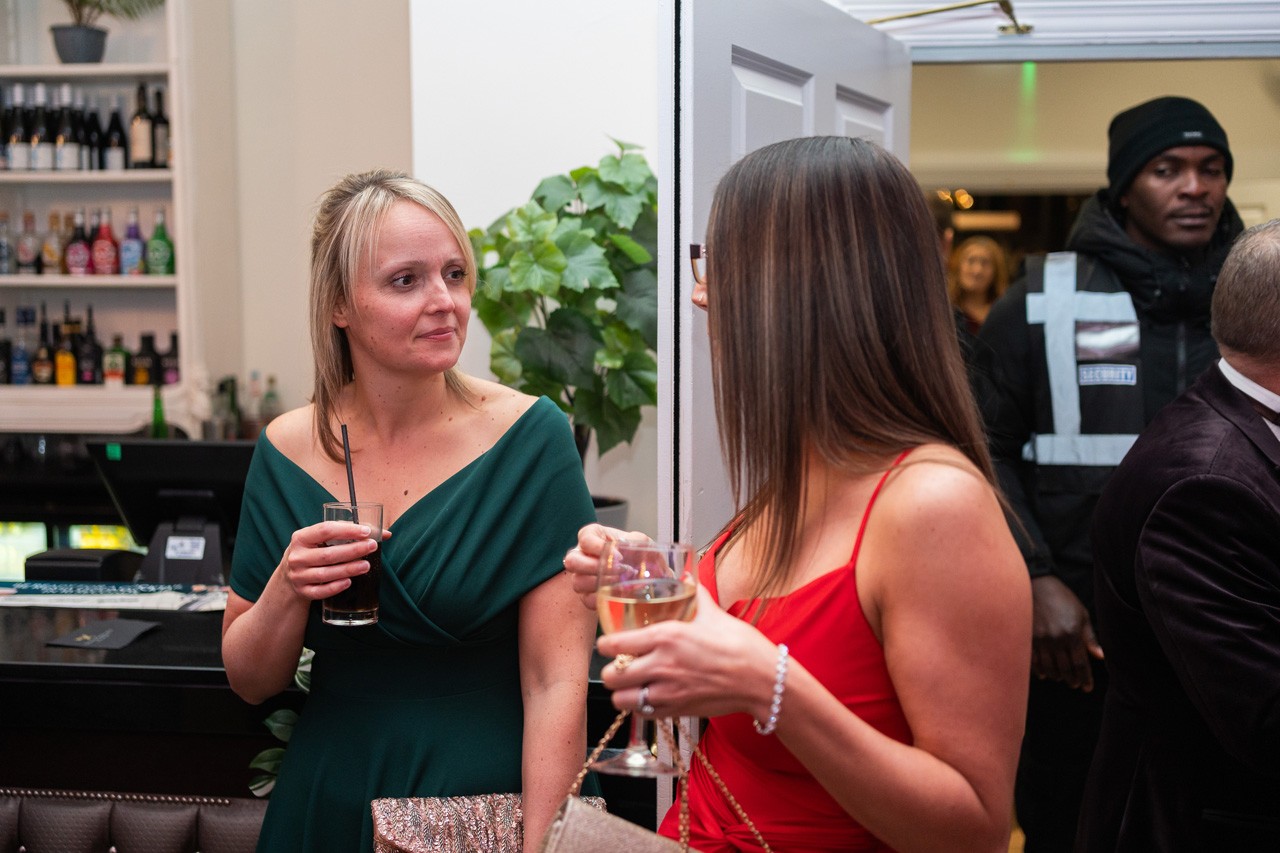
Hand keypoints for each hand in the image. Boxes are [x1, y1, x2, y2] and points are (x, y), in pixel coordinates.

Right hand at [280, 520, 387, 602]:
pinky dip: (334, 587)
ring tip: (366, 565)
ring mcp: (298, 576)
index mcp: (301, 537)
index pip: (325, 530)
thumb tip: (386, 534)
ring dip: (347, 569)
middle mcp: (297, 556)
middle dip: (352, 550)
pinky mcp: (302, 591)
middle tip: (372, 547)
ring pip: (325, 574)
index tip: (367, 531)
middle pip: (327, 554)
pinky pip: (319, 592)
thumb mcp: (322, 539)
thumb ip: (349, 533)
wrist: (290, 574)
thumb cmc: (314, 551)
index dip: (347, 530)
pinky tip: (349, 582)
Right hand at [562, 523, 645, 609]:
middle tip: (618, 570)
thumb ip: (637, 541)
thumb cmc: (633, 550)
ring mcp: (580, 576)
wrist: (637, 569)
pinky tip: (617, 595)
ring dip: (600, 584)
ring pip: (578, 582)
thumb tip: (635, 548)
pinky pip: (587, 600)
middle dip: (594, 567)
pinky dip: (602, 599)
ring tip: (620, 583)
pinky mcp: (586, 594)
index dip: (599, 548)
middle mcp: (580, 555)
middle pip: (572, 561)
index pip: (585, 539)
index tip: (619, 556)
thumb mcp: (637, 540)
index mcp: (591, 536)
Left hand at [596, 585, 777, 720]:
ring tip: (630, 684)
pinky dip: (641, 706)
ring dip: (622, 692)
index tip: (607, 643)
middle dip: (610, 671)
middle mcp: (661, 666)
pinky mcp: (677, 710)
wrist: (761, 679)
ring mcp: (668, 692)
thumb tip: (687, 577)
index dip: (605, 645)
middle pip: (611, 676)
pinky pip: (643, 714)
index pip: (614, 644)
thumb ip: (694, 594)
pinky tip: (649, 696)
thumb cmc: (740, 645)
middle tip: (617, 665)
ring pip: (622, 699)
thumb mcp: (713, 613)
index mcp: (665, 637)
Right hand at [1029, 575, 1103, 690]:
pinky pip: (1034, 662)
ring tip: (1062, 679)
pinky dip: (1040, 671)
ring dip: (1057, 677)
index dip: (1085, 678)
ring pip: (1049, 668)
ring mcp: (1040, 640)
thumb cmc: (1063, 599)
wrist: (1037, 586)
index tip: (1087, 688)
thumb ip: (1089, 637)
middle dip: (1072, 680)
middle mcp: (1056, 640)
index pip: (1080, 664)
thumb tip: (1100, 656)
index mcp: (1072, 634)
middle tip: (1075, 685)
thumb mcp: (1081, 615)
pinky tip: (1045, 674)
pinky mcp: (1028, 638)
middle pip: (1065, 669)